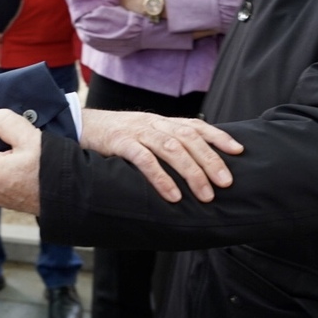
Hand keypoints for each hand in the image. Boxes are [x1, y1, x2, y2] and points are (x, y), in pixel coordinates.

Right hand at [80, 109, 241, 202]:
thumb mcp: (143, 135)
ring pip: (171, 148)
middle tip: (226, 183)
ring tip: (205, 195)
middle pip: (188, 138)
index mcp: (161, 122)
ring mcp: (136, 131)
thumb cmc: (115, 137)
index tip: (239, 151)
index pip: (196, 126)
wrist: (78, 127)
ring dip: (191, 172)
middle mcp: (153, 123)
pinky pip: (143, 159)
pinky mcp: (119, 142)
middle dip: (210, 160)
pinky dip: (160, 177)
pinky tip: (172, 195)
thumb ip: (164, 145)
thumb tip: (194, 168)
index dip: (218, 137)